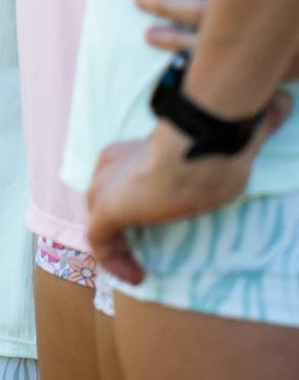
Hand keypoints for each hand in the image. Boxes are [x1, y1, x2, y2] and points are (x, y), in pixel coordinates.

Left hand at [87, 91, 290, 283]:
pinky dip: (112, 260)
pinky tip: (136, 276)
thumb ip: (251, 127)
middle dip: (116, 223)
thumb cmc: (214, 140)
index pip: (119, 174)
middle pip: (101, 196)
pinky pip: (99, 240)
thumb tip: (282, 103)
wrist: (197, 146)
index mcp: (131, 149)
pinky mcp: (107, 208)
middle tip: (138, 250)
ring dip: (115, 246)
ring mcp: (106, 186)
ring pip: (98, 220)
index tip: (150, 216)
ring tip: (137, 269)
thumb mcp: (233, 137)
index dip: (130, 196)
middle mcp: (112, 165)